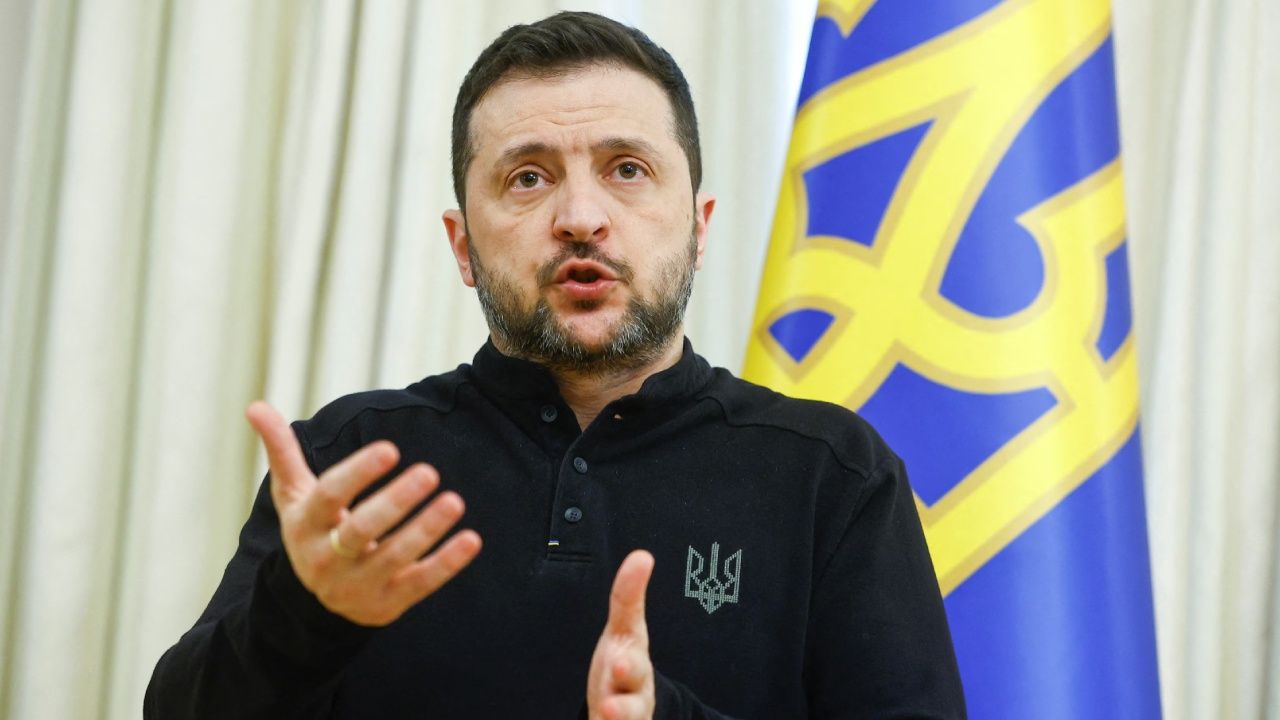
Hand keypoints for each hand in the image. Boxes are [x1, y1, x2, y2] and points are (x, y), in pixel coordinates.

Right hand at [245, 401, 481, 625]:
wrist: (317, 602)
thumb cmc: (314, 530)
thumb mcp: (293, 495)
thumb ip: (281, 451)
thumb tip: (254, 405)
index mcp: (306, 526)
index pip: (329, 496)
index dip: (358, 473)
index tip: (390, 449)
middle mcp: (328, 560)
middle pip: (360, 531)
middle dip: (395, 502)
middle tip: (429, 471)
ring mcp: (358, 586)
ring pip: (394, 558)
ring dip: (426, 529)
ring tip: (455, 500)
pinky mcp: (387, 604)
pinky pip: (420, 584)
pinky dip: (447, 563)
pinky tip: (471, 539)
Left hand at [587, 550, 655, 719]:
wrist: (624, 704)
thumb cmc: (622, 664)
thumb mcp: (624, 632)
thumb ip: (629, 596)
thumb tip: (641, 556)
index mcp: (634, 671)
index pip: (634, 667)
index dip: (628, 668)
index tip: (619, 662)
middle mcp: (632, 701)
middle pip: (630, 709)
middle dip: (621, 710)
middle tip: (608, 708)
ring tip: (603, 718)